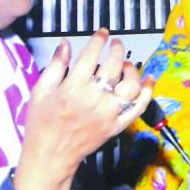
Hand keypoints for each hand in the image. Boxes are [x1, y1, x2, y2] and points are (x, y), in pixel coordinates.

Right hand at [15, 29, 153, 189]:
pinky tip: (148, 80)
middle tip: (116, 44)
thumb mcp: (41, 91)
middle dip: (117, 50)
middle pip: (114, 67)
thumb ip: (55, 66)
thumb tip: (65, 44)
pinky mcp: (117, 126)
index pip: (91, 55)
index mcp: (73, 88)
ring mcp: (108, 114)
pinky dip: (148, 92)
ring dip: (133, 71)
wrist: (50, 155)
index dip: (99, 40)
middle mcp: (94, 99)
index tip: (102, 34)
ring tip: (127, 65)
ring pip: (131, 86)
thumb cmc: (42, 123)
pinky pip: (139, 107)